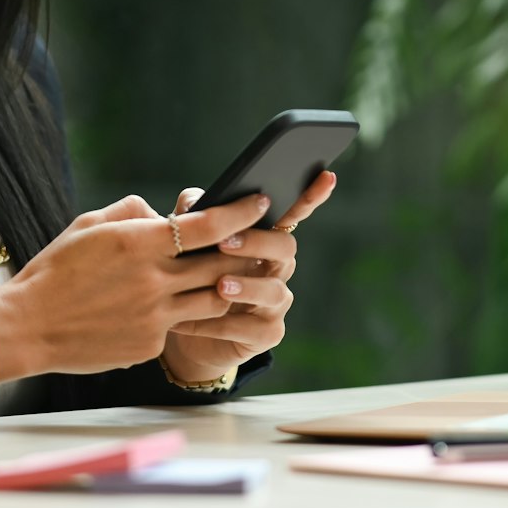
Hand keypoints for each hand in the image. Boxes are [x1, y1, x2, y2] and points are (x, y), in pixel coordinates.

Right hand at [0, 191, 272, 378]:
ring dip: (221, 287)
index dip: (240, 211)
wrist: (28, 325)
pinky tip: (166, 309)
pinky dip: (178, 314)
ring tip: (222, 277)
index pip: (208, 225)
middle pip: (221, 265)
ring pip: (213, 300)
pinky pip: (178, 325)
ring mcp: (154, 316)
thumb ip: (132, 212)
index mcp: (139, 243)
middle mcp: (153, 280)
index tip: (260, 201)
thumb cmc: (55, 270)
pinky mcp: (149, 345)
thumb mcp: (88, 225)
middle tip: (256, 242)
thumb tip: (161, 212)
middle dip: (244, 252)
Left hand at [160, 170, 337, 381]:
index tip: (326, 174)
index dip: (311, 195)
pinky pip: (252, 329)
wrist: (181, 328)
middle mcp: (278, 267)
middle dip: (258, 242)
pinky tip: (192, 321)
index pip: (292, 213)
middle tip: (224, 242)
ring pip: (274, 290)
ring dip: (246, 286)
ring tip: (219, 286)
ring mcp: (275, 302)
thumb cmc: (189, 273)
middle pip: (285, 247)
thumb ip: (190, 216)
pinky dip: (221, 324)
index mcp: (264, 238)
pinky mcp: (265, 333)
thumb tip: (194, 202)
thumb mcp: (185, 241)